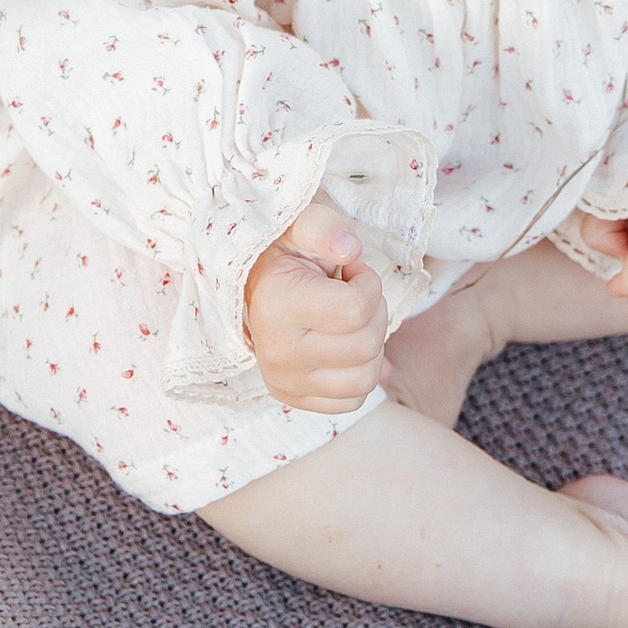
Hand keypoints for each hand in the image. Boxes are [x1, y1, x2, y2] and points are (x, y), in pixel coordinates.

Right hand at [244, 202, 387, 413]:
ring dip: (371, 345)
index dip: (367, 283)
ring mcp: (284, 381)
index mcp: (276, 306)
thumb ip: (326, 228)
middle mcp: (276, 352)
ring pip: (366, 378)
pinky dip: (359, 373)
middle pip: (366, 344)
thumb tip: (350, 248)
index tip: (349, 271)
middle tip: (350, 294)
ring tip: (347, 321)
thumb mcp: (303, 226)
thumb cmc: (287, 252)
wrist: (254, 284)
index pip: (357, 309)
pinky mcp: (294, 399)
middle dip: (373, 312)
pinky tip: (342, 347)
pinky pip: (354, 401)